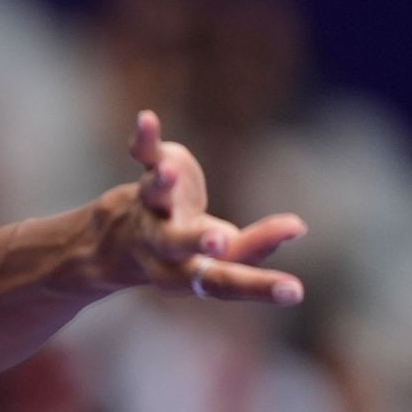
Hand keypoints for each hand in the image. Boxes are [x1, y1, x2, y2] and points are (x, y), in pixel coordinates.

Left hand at [104, 109, 305, 304]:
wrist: (114, 246)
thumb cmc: (185, 251)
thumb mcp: (221, 256)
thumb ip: (257, 245)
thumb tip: (297, 227)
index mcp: (186, 272)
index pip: (223, 282)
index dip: (259, 288)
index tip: (295, 292)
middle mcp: (162, 243)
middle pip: (179, 244)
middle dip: (198, 242)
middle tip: (219, 242)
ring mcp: (151, 208)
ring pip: (154, 198)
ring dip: (163, 185)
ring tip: (169, 172)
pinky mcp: (148, 175)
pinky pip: (143, 155)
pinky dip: (145, 139)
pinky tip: (146, 119)